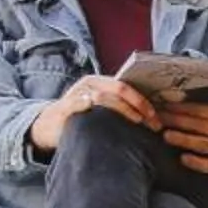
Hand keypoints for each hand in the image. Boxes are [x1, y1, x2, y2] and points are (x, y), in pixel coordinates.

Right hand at [28, 73, 160, 152]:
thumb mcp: (100, 109)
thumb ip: (119, 108)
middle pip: (120, 90)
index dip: (144, 101)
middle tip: (153, 123)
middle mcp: (90, 84)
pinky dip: (87, 105)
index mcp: (101, 82)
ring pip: (104, 97)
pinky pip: (77, 104)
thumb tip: (151, 117)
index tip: (158, 118)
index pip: (127, 87)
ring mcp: (77, 94)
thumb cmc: (81, 118)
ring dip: (124, 109)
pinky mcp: (65, 107)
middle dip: (140, 105)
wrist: (50, 125)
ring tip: (138, 121)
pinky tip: (96, 109)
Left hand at [160, 100, 207, 177]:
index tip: (164, 104)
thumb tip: (182, 99)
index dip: (183, 107)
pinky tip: (184, 159)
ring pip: (204, 144)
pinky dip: (197, 162)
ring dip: (184, 139)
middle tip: (159, 118)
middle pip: (201, 125)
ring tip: (167, 135)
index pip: (203, 109)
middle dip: (178, 120)